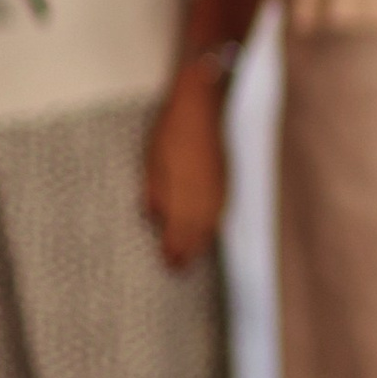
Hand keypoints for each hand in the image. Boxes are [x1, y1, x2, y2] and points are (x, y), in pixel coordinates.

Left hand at [143, 66, 228, 266]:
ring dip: (200, 241)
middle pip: (197, 236)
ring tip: (192, 254)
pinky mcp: (225, 180)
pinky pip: (218, 211)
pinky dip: (210, 224)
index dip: (174, 253)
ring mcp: (218, 191)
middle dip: (188, 253)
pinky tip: (208, 226)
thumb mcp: (152, 166)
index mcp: (185, 200)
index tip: (168, 267)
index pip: (180, 237)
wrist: (200, 108)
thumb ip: (154, 196)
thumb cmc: (171, 135)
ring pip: (210, 225)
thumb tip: (152, 218)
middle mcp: (205, 201)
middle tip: (178, 269)